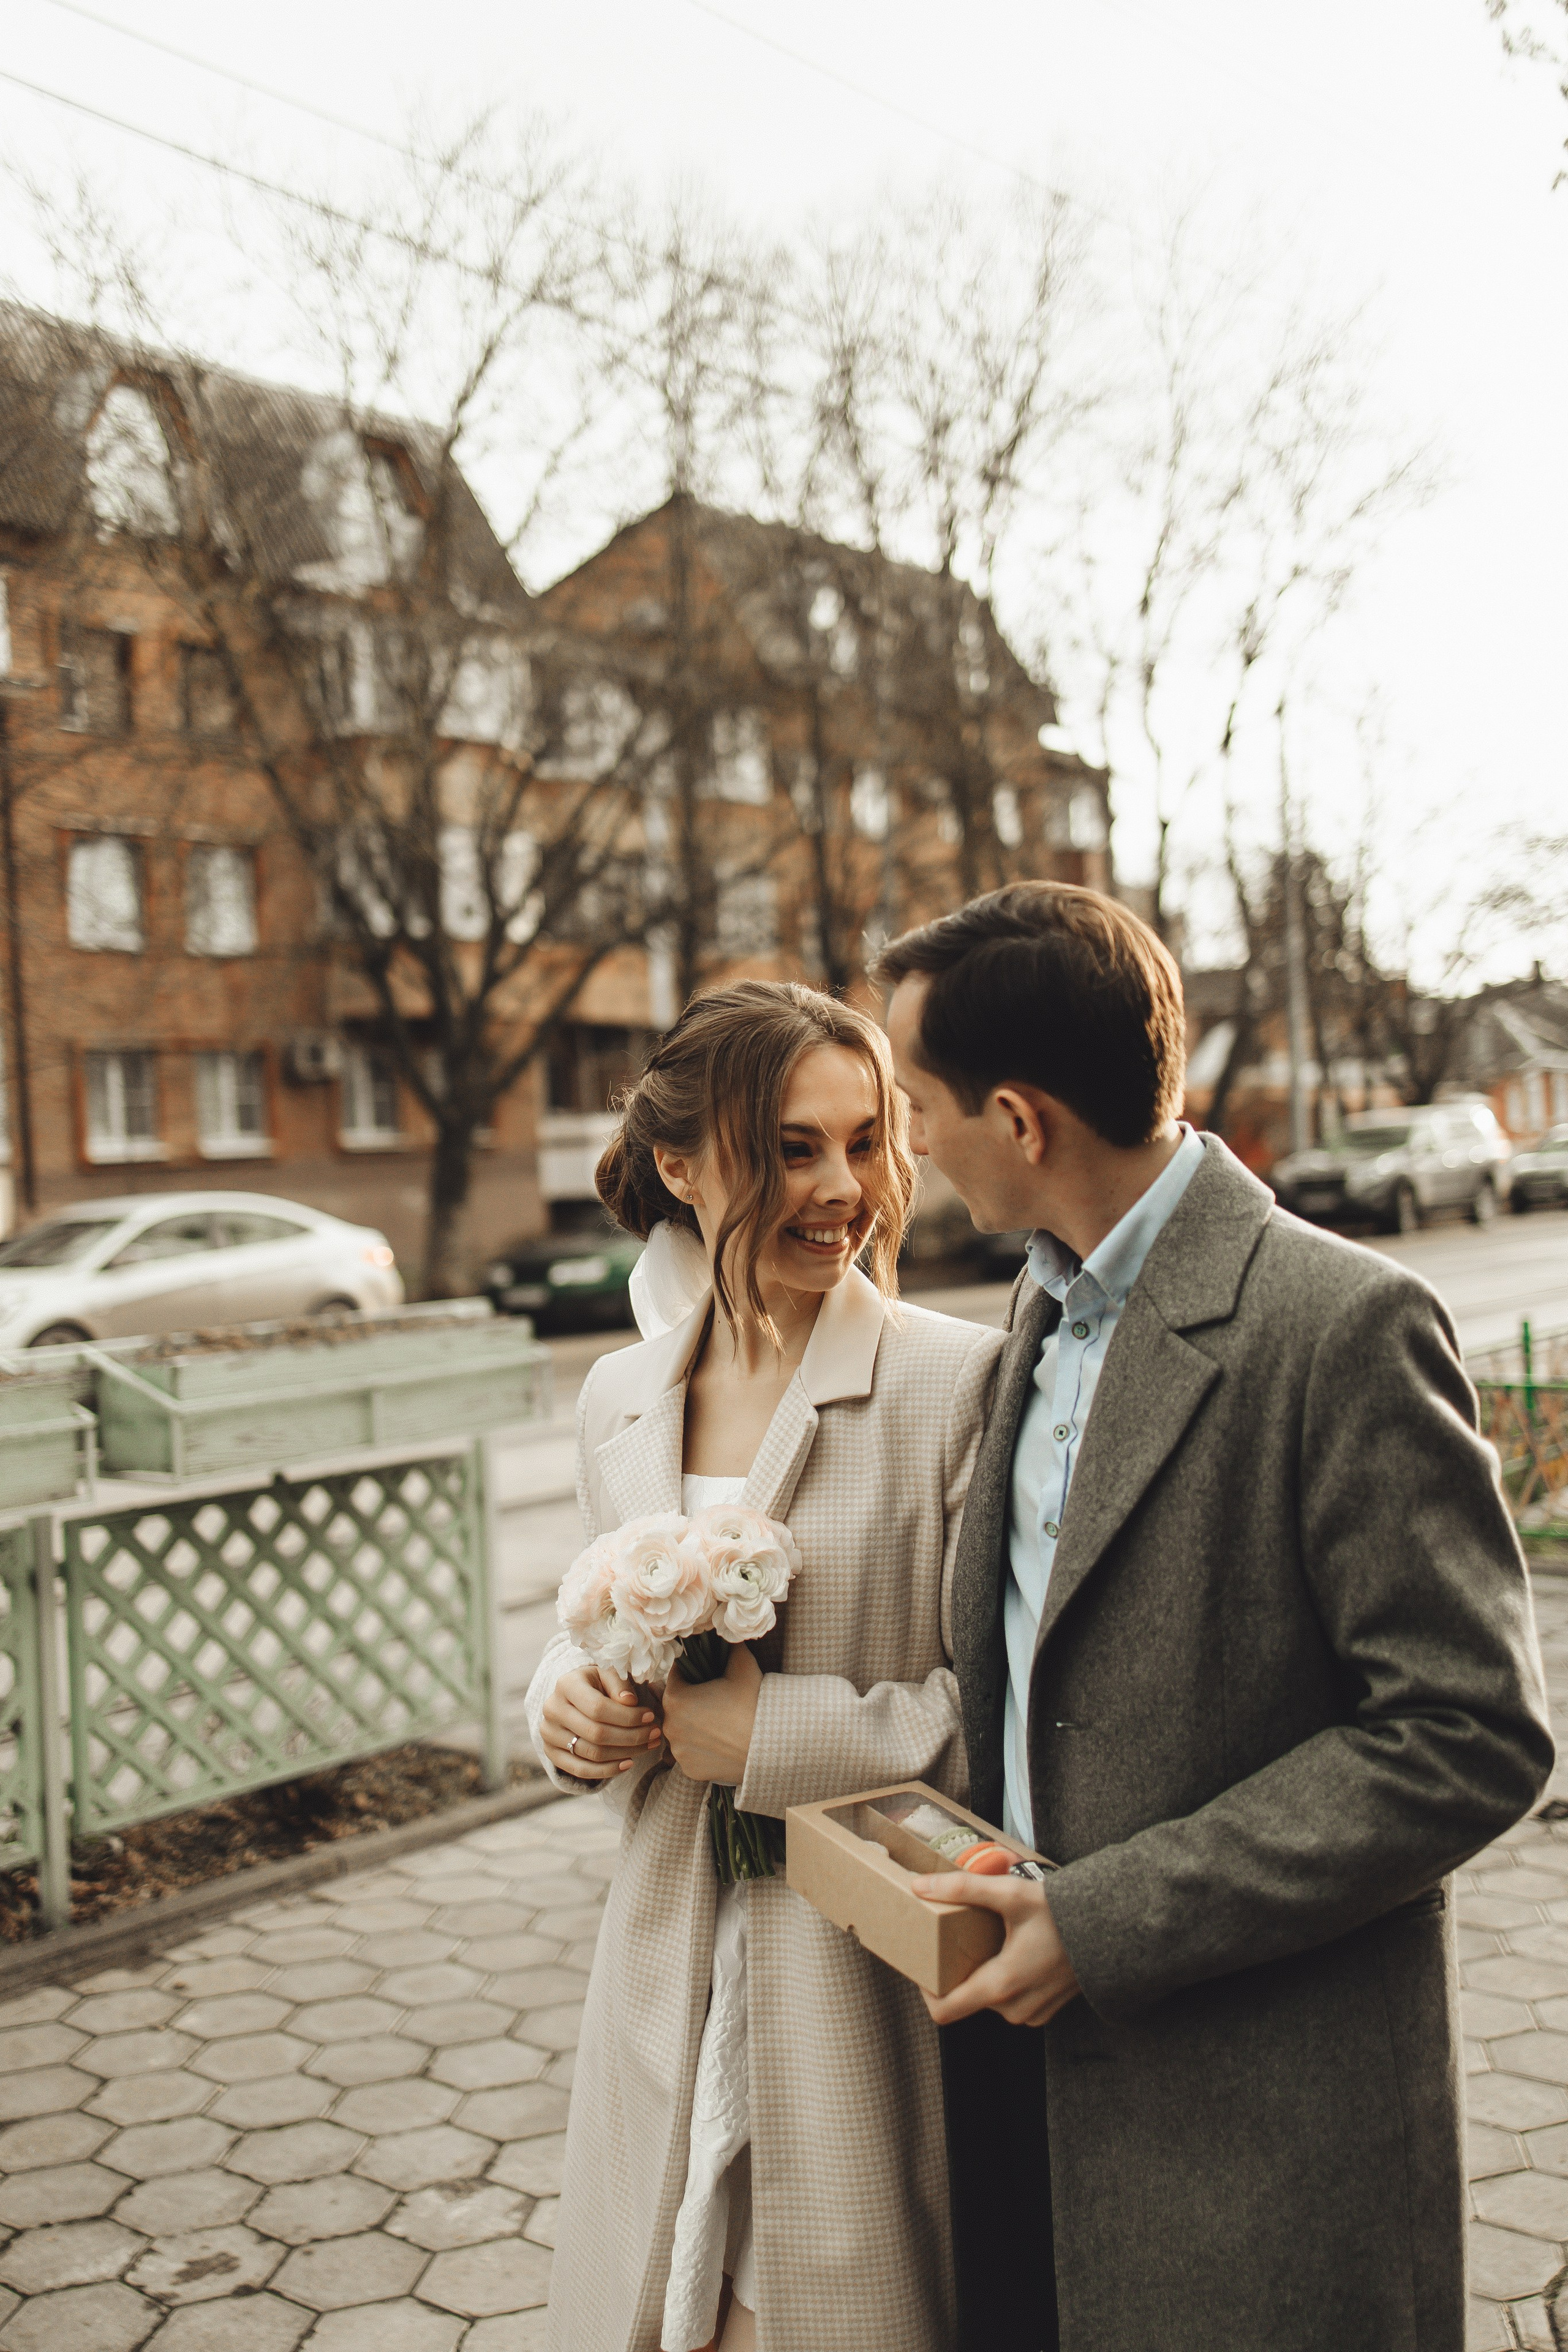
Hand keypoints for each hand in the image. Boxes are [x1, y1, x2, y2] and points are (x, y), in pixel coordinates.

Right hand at [539, 1663, 661, 1782]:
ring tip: (648, 1746)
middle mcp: (552, 1710)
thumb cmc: (595, 1685)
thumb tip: (630, 1702)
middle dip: (632, 1736)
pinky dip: (607, 1770)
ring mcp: (549, 1734)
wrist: (571, 1698)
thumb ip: (619, 1685)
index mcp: (566, 1685)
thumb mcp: (606, 1675)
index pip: (598, 1708)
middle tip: (655, 1734)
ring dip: (625, 1753)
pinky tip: (628, 1763)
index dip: (627, 1716)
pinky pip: (581, 1770)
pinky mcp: (551, 1753)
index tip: (650, 1716)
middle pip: (596, 1733)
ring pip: (592, 1753)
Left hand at [661, 1645, 762, 1786]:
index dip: (691, 1672)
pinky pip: (691, 1753)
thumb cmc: (754, 1702)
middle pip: (676, 1705)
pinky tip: (720, 1742)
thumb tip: (726, 1630)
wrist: (772, 1745)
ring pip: (682, 1730)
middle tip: (716, 1698)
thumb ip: (727, 1645)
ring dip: (694, 1725)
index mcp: (675, 1699)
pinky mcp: (690, 1770)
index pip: (675, 1677)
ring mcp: (679, 1752)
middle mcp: (670, 1727)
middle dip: (691, 1700)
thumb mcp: (742, 1665)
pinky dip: (701, 1748)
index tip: (706, 1675)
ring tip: (720, 1722)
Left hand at [912, 1871, 1080, 2028]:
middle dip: (956, 1972)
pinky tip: (1010, 1950)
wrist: (1111, 1928)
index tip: (924, 1962)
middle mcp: (1014, 2009)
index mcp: (1000, 1986)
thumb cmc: (1062, 1912)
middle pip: (966, 1999)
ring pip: (989, 1999)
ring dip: (982, 1975)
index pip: (944, 2011)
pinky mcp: (1045, 2010)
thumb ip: (963, 1888)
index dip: (925, 1989)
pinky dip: (1004, 1981)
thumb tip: (919, 1886)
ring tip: (985, 1941)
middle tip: (955, 1940)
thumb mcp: (1010, 1893)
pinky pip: (1011, 2001)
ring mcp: (1032, 2013)